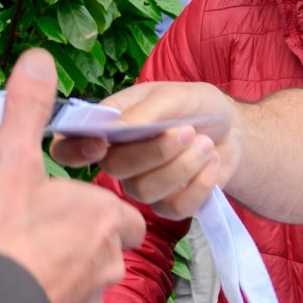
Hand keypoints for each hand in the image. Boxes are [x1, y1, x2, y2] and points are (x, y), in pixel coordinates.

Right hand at [0, 50, 144, 302]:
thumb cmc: (2, 239)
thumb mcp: (11, 163)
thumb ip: (29, 112)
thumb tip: (38, 61)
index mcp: (102, 214)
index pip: (120, 213)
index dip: (96, 209)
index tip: (67, 208)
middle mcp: (109, 258)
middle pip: (108, 247)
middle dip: (84, 243)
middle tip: (43, 237)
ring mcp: (93, 297)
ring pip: (91, 281)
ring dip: (69, 273)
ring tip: (31, 266)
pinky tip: (27, 296)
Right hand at [49, 80, 239, 222]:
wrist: (233, 131)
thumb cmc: (197, 107)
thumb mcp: (175, 95)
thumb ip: (145, 110)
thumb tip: (116, 127)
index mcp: (110, 127)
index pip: (69, 146)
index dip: (73, 150)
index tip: (100, 144)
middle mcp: (118, 159)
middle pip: (115, 169)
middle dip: (155, 152)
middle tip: (187, 132)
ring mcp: (141, 186)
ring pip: (145, 191)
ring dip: (182, 166)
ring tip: (206, 144)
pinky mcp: (167, 206)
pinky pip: (174, 208)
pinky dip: (199, 184)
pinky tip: (210, 164)